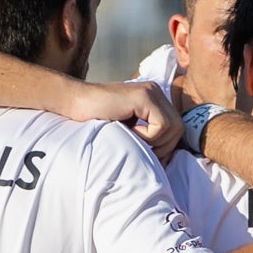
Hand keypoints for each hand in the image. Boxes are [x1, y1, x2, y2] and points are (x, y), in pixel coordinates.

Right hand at [67, 79, 182, 156]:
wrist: (74, 103)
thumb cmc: (96, 120)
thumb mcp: (128, 130)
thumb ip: (148, 135)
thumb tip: (168, 160)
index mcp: (154, 99)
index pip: (176, 128)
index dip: (165, 147)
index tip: (147, 155)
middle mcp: (156, 92)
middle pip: (178, 128)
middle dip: (163, 147)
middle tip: (140, 148)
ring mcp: (151, 91)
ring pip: (173, 127)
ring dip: (154, 142)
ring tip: (132, 137)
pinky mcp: (144, 96)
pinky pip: (161, 125)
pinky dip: (147, 136)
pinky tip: (128, 130)